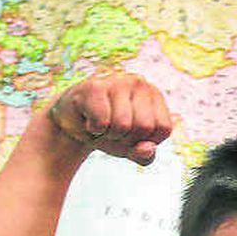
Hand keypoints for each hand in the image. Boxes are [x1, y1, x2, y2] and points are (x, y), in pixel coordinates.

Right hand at [46, 72, 172, 164]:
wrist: (72, 125)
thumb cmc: (109, 133)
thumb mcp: (131, 149)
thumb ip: (145, 155)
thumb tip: (148, 148)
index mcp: (154, 95)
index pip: (164, 128)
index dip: (147, 141)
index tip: (133, 134)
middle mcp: (139, 82)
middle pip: (145, 127)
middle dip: (127, 138)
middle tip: (114, 130)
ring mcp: (117, 80)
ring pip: (123, 125)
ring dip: (110, 134)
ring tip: (103, 124)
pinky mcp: (94, 85)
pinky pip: (102, 122)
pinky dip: (94, 129)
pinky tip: (89, 119)